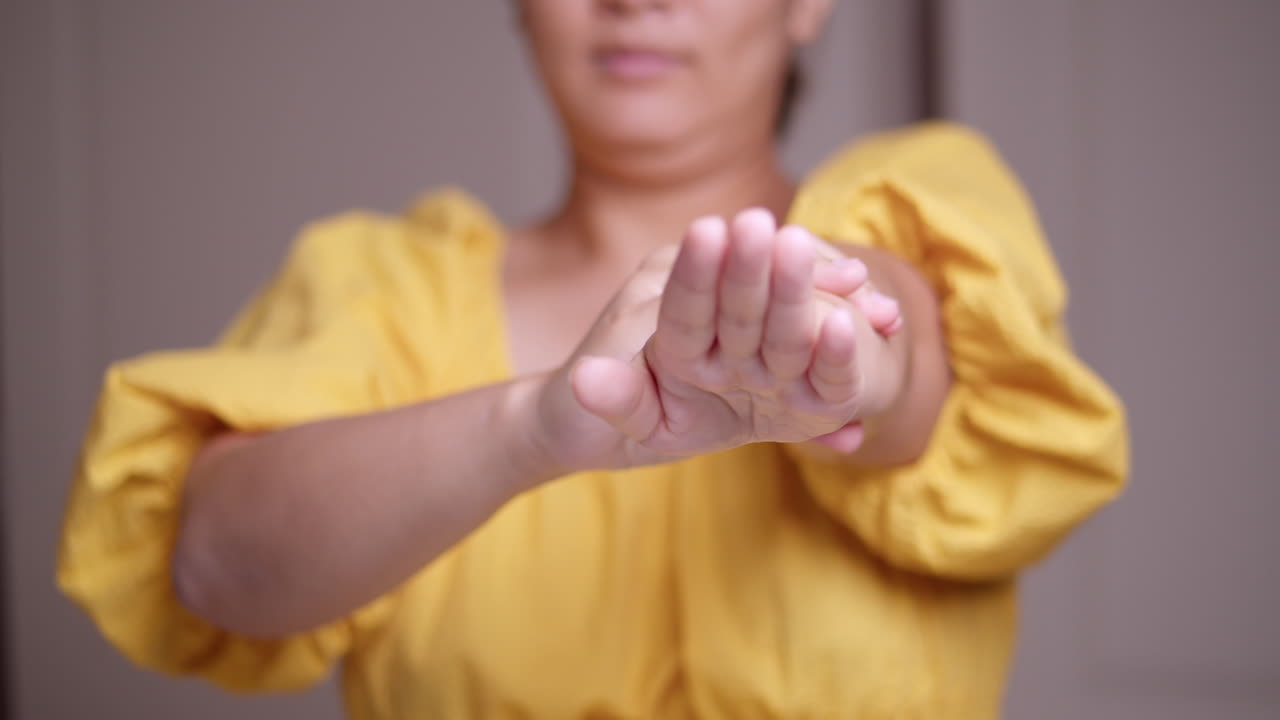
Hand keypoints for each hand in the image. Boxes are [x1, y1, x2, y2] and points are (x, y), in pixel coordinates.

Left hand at [537, 209, 904, 471]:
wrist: (598, 421)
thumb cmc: (590, 408)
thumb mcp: (602, 408)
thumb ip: (611, 394)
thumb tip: (590, 382)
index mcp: (663, 300)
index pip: (693, 288)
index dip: (725, 271)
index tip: (754, 244)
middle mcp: (705, 301)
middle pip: (753, 289)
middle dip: (796, 277)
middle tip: (845, 275)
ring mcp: (740, 325)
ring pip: (792, 306)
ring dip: (837, 306)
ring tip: (884, 316)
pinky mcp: (764, 349)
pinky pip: (809, 335)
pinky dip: (842, 337)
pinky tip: (883, 328)